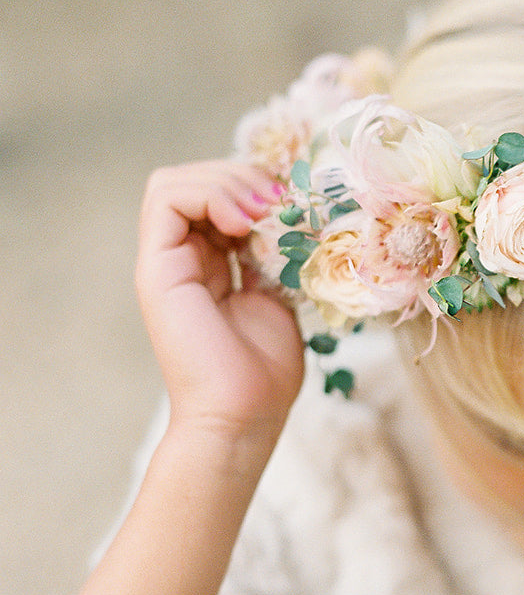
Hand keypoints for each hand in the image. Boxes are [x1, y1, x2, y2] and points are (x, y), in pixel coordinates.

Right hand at [134, 162, 304, 439]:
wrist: (242, 417)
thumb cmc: (264, 372)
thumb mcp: (280, 297)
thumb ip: (275, 256)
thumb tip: (288, 214)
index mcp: (209, 263)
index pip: (220, 194)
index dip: (257, 187)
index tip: (295, 207)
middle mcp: (181, 258)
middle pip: (197, 179)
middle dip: (245, 177)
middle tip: (283, 204)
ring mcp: (164, 262)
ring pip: (176, 181)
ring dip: (228, 182)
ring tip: (264, 212)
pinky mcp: (156, 269)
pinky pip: (166, 198)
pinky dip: (210, 194)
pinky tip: (243, 223)